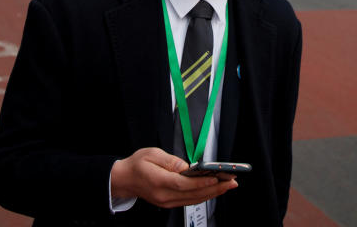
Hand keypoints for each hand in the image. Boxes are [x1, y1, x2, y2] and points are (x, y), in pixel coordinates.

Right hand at [110, 147, 237, 208]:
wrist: (125, 180)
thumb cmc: (136, 165)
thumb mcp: (152, 154)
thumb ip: (170, 161)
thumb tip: (186, 166)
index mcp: (158, 181)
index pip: (184, 184)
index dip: (202, 183)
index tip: (217, 179)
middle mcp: (163, 195)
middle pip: (193, 194)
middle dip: (215, 188)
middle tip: (231, 182)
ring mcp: (166, 202)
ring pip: (193, 200)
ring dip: (212, 193)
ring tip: (227, 185)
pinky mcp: (169, 203)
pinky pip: (189, 201)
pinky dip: (203, 195)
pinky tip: (213, 190)